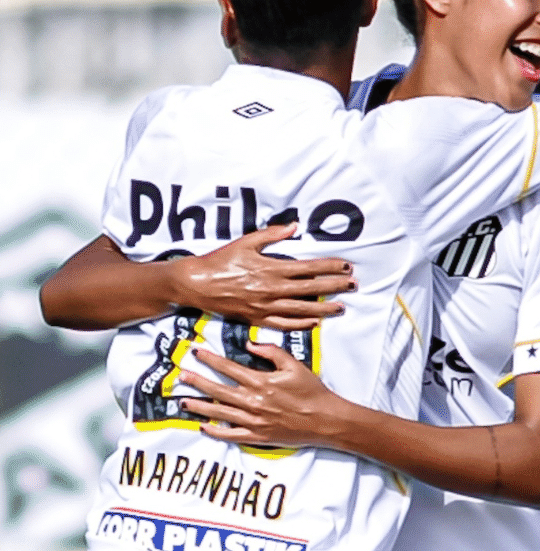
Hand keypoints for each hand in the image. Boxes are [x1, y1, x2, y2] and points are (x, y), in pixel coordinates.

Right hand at [172, 223, 353, 329]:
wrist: (198, 283)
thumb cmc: (220, 261)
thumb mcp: (245, 242)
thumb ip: (272, 235)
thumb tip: (293, 226)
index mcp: (271, 268)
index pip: (308, 268)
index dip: (329, 267)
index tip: (345, 266)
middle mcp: (271, 289)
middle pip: (311, 289)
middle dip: (334, 287)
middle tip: (353, 285)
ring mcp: (265, 306)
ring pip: (302, 309)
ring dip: (324, 308)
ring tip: (341, 307)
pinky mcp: (257, 318)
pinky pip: (284, 323)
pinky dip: (301, 323)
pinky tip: (314, 321)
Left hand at [177, 343, 344, 447]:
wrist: (326, 420)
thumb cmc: (311, 391)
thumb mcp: (293, 364)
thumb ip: (270, 351)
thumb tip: (249, 343)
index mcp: (260, 382)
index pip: (228, 368)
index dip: (210, 360)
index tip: (195, 353)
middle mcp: (253, 401)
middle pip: (218, 390)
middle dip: (197, 382)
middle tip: (180, 376)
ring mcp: (254, 421)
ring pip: (220, 413)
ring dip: (200, 406)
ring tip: (182, 401)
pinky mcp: (258, 437)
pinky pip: (232, 435)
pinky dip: (216, 432)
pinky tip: (204, 427)